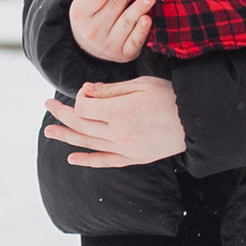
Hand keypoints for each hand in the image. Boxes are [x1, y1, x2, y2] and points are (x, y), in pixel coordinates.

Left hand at [45, 74, 186, 167]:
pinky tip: (71, 158)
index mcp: (119, 112)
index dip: (80, 96)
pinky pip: (106, 162)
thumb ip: (110, 89)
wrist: (197, 121)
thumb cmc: (171, 96)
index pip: (84, 106)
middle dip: (63, 114)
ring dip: (66, 136)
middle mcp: (119, 134)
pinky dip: (88, 161)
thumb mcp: (141, 84)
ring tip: (49, 130)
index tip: (88, 89)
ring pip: (88, 143)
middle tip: (48, 106)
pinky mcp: (134, 158)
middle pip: (82, 124)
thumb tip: (85, 91)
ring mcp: (126, 149)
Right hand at [67, 0, 156, 62]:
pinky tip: (148, 19)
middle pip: (117, 1)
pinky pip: (134, 41)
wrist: (88, 48)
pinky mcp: (122, 54)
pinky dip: (141, 30)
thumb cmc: (94, 15)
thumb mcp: (90, 0)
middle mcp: (92, 29)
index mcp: (81, 11)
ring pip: (126, 21)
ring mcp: (107, 44)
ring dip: (139, 7)